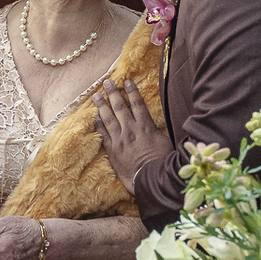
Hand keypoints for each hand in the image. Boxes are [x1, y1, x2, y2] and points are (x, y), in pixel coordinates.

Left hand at [94, 78, 172, 194]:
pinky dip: (98, 124)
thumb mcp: (165, 142)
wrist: (150, 178)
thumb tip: (156, 125)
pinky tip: (95, 117)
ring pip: (108, 118)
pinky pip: (103, 134)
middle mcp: (131, 129)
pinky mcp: (113, 150)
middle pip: (120, 107)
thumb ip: (157, 131)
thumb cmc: (162, 162)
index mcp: (145, 126)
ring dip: (102, 106)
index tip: (126, 81)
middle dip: (113, 93)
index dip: (132, 91)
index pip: (137, 104)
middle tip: (107, 82)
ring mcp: (120, 139)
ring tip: (96, 95)